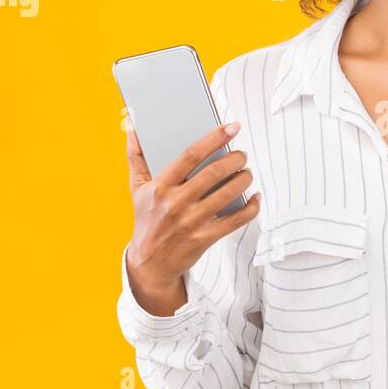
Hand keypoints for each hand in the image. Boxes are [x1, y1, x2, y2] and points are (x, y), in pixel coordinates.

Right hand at [124, 121, 260, 314]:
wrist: (149, 263)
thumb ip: (136, 156)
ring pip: (228, 194)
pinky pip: (236, 220)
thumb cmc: (145, 219)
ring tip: (246, 173)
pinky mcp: (204, 239)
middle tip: (242, 154)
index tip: (232, 128)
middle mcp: (175, 203)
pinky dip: (251, 207)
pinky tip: (255, 197)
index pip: (191, 155)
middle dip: (235, 159)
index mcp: (160, 186)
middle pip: (214, 173)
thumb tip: (132, 124)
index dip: (214, 138)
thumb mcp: (137, 189)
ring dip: (244, 179)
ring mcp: (191, 222)